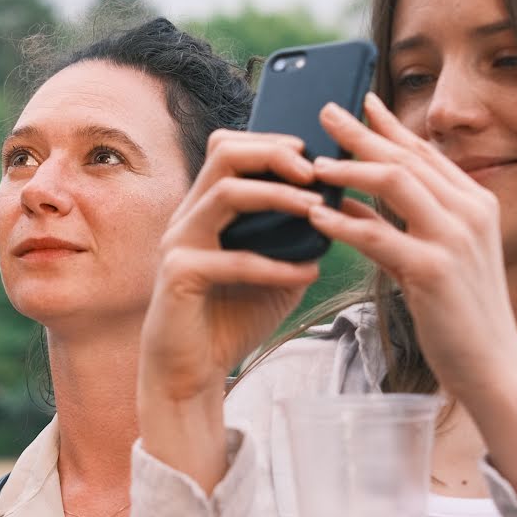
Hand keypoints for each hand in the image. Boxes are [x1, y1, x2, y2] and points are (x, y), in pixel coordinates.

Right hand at [140, 129, 323, 404]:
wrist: (190, 373)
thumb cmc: (230, 319)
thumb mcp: (275, 272)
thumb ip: (296, 240)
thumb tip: (338, 213)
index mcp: (205, 208)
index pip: (230, 148)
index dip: (273, 143)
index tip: (314, 157)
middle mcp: (188, 217)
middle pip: (224, 153)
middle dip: (275, 154)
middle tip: (315, 171)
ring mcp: (179, 243)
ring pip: (226, 193)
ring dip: (278, 196)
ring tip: (317, 209)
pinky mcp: (178, 276)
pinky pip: (233, 259)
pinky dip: (276, 265)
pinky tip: (308, 273)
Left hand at [306, 92, 516, 402]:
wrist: (494, 368)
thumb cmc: (461, 317)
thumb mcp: (432, 259)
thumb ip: (397, 225)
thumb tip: (348, 199)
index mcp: (476, 203)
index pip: (425, 152)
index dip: (390, 126)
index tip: (361, 103)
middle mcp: (470, 211)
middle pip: (406, 157)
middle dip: (362, 132)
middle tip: (325, 112)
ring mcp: (455, 238)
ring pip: (394, 182)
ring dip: (348, 168)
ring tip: (313, 164)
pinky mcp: (434, 269)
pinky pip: (379, 235)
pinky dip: (344, 222)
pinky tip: (317, 217)